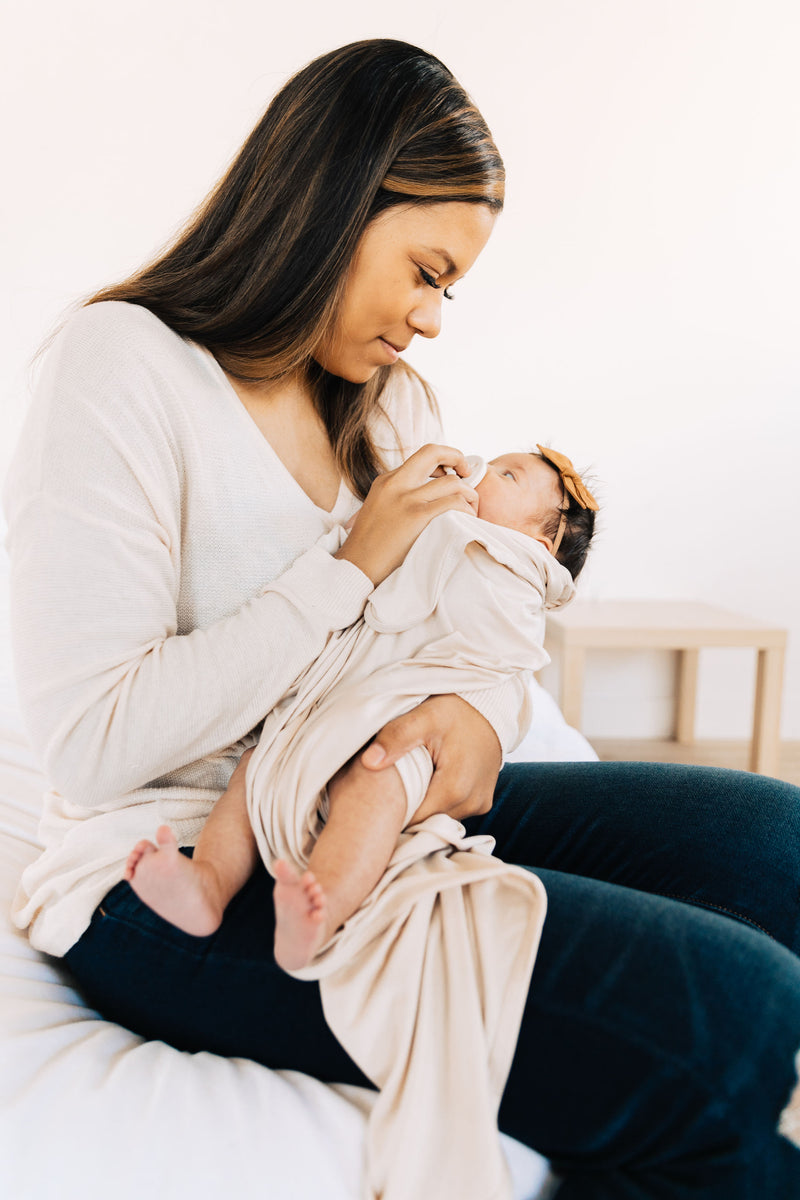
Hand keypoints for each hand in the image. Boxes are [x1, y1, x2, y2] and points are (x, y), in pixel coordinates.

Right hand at [334, 443, 478, 584]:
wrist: (357, 566)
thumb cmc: (369, 546)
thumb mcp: (378, 509)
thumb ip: (397, 497)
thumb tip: (424, 495)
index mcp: (386, 481)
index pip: (422, 457)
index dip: (443, 460)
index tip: (453, 473)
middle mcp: (396, 484)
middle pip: (433, 452)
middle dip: (457, 457)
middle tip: (467, 474)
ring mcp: (406, 499)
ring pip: (452, 482)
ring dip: (468, 494)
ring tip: (470, 509)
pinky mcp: (417, 516)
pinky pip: (453, 503)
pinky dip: (466, 510)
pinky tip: (466, 521)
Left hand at [360, 695, 501, 821]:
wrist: (491, 707)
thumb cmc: (456, 711)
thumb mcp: (424, 717)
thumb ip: (396, 738)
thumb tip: (369, 762)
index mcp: (454, 789)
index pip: (412, 820)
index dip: (390, 811)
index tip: (375, 796)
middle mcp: (470, 804)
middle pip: (425, 822)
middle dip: (405, 808)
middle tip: (387, 787)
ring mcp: (479, 806)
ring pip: (438, 818)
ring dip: (422, 806)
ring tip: (409, 782)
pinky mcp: (482, 803)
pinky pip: (451, 812)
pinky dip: (436, 802)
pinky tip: (426, 782)